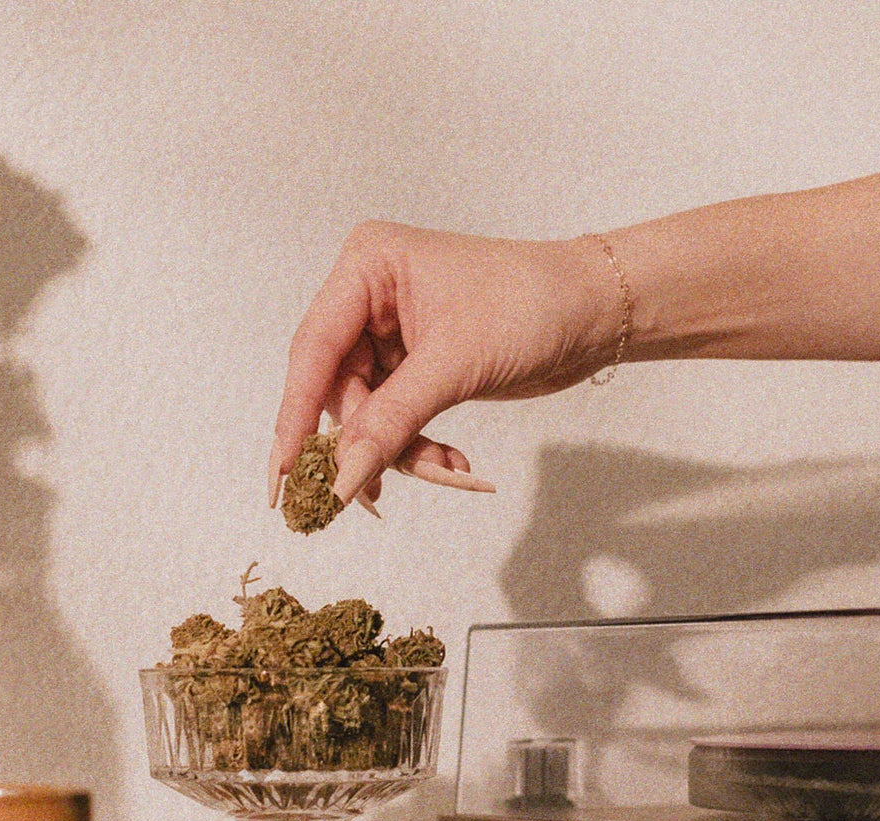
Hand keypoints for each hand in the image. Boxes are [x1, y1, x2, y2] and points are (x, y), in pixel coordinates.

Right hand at [273, 221, 619, 506]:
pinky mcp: (414, 365)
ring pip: (367, 416)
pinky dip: (420, 448)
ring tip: (453, 471)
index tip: (282, 478)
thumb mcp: (455, 364)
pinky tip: (459, 463)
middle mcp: (368, 296)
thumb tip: (341, 481)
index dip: (293, 419)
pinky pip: (395, 421)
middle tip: (383, 493)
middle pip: (337, 392)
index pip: (312, 352)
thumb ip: (391, 423)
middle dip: (369, 444)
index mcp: (366, 267)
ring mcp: (389, 333)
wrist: (597, 311)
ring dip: (402, 453)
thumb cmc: (533, 306)